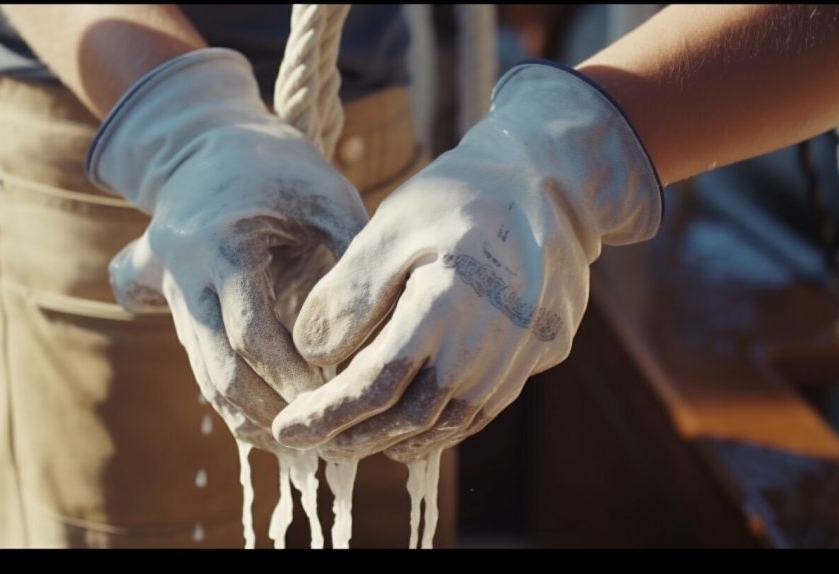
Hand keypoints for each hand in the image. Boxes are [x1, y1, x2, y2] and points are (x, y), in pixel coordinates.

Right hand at [87, 48, 368, 435]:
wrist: (205, 142)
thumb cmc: (279, 166)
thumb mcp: (324, 197)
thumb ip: (350, 260)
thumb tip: (387, 333)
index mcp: (223, 245)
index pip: (253, 334)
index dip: (294, 375)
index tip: (336, 397)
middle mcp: (183, 274)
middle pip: (219, 371)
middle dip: (271, 412)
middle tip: (322, 433)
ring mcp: (169, 292)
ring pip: (205, 378)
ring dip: (251, 417)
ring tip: (303, 441)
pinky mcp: (171, 306)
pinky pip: (201, 366)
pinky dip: (236, 401)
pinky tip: (276, 422)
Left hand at [272, 62, 662, 461]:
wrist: (552, 183)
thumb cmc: (462, 196)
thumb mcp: (392, 226)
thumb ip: (349, 294)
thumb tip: (310, 354)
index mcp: (447, 309)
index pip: (373, 387)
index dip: (325, 416)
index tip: (286, 430)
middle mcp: (488, 347)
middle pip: (406, 420)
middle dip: (349, 438)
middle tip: (306, 440)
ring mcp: (518, 359)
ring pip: (443, 426)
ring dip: (390, 440)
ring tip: (346, 439)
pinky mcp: (535, 359)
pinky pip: (477, 414)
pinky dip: (433, 428)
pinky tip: (404, 423)